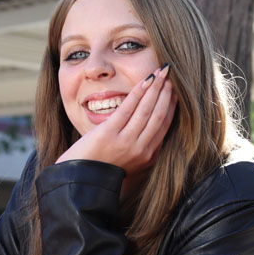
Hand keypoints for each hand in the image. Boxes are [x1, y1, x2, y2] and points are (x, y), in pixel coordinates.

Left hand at [56, 63, 175, 178]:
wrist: (79, 181)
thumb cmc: (101, 169)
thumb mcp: (129, 161)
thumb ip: (142, 146)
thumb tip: (154, 128)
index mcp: (148, 156)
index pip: (165, 125)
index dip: (171, 105)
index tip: (175, 90)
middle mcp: (140, 150)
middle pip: (159, 115)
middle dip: (166, 93)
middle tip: (170, 75)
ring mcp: (125, 142)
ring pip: (146, 110)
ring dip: (155, 88)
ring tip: (160, 73)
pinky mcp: (109, 134)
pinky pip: (127, 109)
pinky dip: (138, 93)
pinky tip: (144, 81)